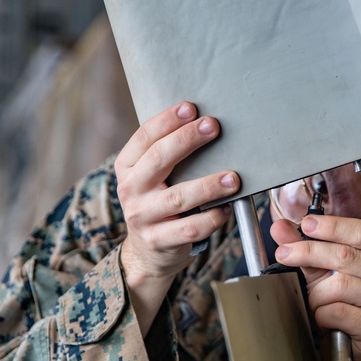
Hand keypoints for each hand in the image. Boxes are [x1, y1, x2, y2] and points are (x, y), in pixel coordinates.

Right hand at [116, 102, 240, 332]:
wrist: (147, 252)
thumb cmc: (159, 203)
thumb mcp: (153, 178)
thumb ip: (169, 156)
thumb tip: (206, 124)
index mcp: (127, 168)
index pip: (144, 138)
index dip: (167, 120)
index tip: (191, 108)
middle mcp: (130, 190)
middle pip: (159, 160)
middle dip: (187, 140)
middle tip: (213, 126)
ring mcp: (143, 217)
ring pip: (179, 197)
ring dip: (209, 185)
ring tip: (233, 178)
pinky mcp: (159, 240)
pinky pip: (191, 228)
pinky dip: (213, 218)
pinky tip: (228, 208)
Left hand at [271, 214, 360, 360]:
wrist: (352, 352)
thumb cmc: (343, 307)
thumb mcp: (323, 273)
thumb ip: (306, 248)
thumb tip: (281, 227)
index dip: (332, 226)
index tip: (306, 225)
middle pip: (346, 255)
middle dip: (309, 253)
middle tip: (284, 254)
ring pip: (338, 285)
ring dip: (316, 294)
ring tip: (316, 303)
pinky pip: (337, 311)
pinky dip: (322, 315)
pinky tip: (326, 320)